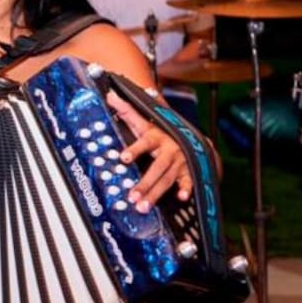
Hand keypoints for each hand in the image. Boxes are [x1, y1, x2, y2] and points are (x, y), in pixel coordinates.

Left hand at [106, 90, 192, 212]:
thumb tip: (110, 95)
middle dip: (144, 183)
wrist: (191, 137)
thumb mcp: (144, 122)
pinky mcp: (190, 171)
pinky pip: (188, 181)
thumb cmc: (160, 132)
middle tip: (131, 196)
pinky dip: (186, 189)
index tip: (123, 157)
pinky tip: (182, 198)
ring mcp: (180, 162)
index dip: (134, 149)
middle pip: (157, 167)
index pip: (145, 142)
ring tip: (142, 206)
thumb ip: (127, 111)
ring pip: (167, 179)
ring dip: (156, 193)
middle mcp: (170, 150)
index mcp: (157, 137)